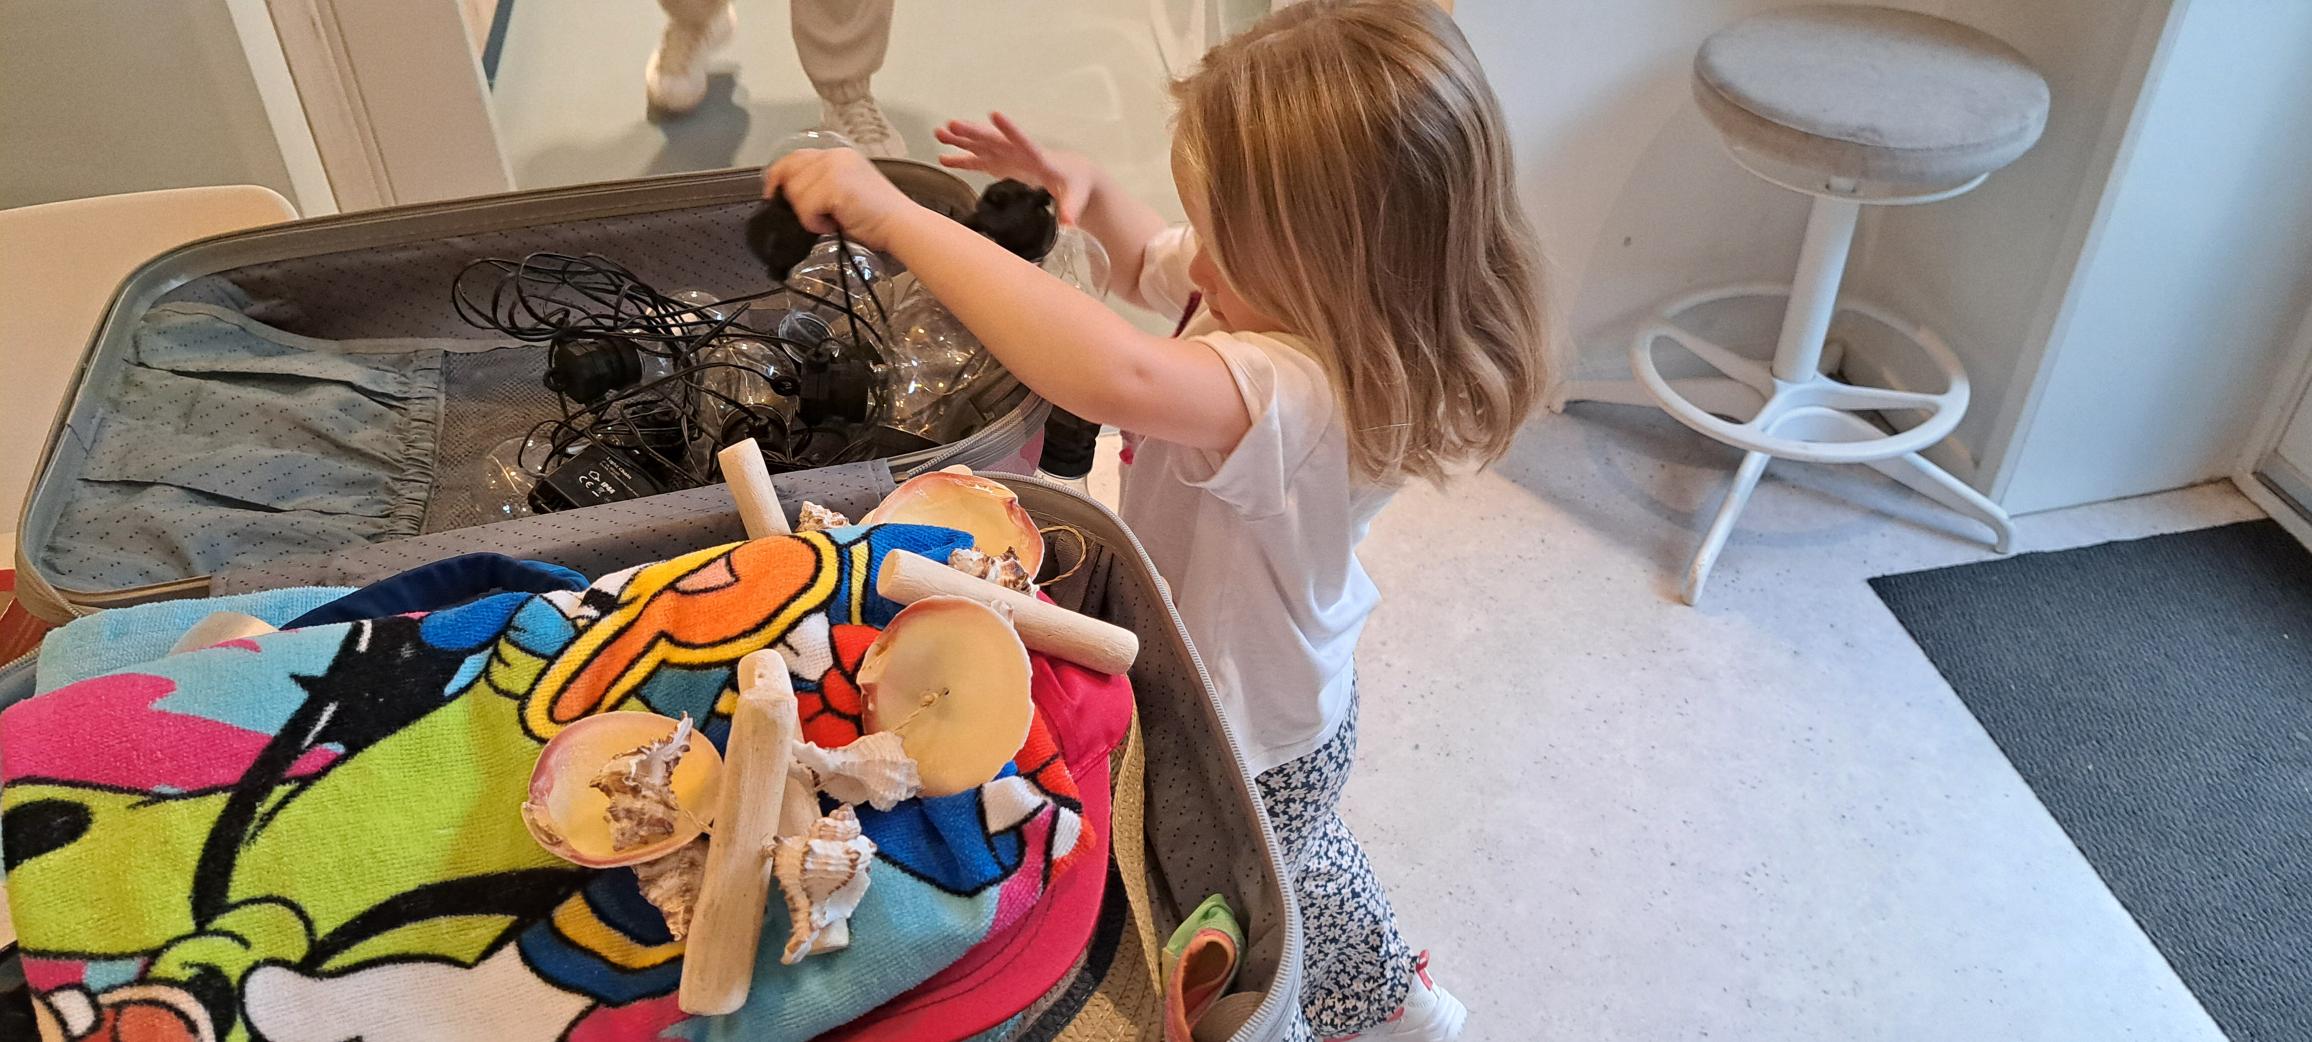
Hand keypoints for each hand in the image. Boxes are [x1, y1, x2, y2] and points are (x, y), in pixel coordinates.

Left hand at [761, 148, 923, 249]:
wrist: (902, 225)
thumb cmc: (878, 217)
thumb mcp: (845, 191)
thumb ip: (821, 185)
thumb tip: (789, 196)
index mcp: (838, 155)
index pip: (795, 157)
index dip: (777, 175)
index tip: (771, 194)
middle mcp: (834, 156)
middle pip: (789, 174)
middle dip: (795, 200)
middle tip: (815, 215)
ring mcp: (834, 169)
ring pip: (795, 193)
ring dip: (808, 214)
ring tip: (832, 220)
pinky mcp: (834, 186)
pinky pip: (805, 208)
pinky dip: (814, 222)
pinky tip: (833, 224)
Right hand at [935, 113, 1097, 224]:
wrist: (1076, 177)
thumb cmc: (1078, 183)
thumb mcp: (1077, 197)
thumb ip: (1070, 209)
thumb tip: (1068, 223)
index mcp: (1039, 158)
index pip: (1023, 142)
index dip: (1010, 130)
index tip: (995, 116)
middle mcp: (1021, 153)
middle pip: (994, 141)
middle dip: (973, 133)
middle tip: (953, 126)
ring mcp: (1010, 157)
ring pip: (982, 146)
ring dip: (962, 140)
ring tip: (940, 133)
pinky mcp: (1004, 165)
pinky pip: (980, 161)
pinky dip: (963, 159)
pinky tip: (945, 158)